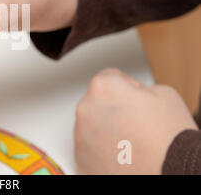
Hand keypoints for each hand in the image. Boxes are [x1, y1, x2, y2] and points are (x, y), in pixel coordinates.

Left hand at [75, 68, 196, 173]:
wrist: (173, 175)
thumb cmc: (171, 139)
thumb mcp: (164, 93)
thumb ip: (137, 87)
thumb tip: (130, 93)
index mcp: (103, 88)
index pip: (110, 77)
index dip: (128, 88)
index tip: (138, 100)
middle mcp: (85, 109)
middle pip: (97, 102)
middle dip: (113, 110)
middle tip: (137, 124)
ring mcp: (80, 136)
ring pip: (91, 126)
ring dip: (106, 131)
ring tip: (132, 143)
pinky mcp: (80, 159)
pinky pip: (89, 149)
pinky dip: (102, 151)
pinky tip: (123, 156)